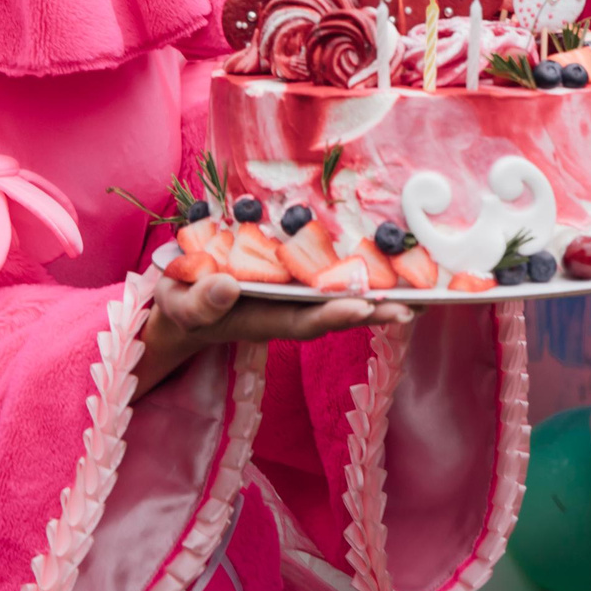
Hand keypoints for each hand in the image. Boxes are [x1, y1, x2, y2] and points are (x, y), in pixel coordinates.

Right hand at [135, 270, 411, 394]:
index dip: (333, 314)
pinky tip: (386, 268)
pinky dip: (356, 276)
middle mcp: (282, 312)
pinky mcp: (290, 284)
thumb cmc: (177, 306)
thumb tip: (227, 285)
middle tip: (412, 306)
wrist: (175, 308)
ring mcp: (287, 300)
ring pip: (335, 299)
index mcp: (258, 320)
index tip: (363, 306)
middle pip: (332, 314)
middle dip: (371, 311)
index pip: (302, 322)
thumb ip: (201, 302)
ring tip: (415, 294)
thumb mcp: (178, 305)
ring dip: (374, 297)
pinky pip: (326, 282)